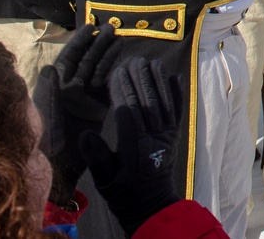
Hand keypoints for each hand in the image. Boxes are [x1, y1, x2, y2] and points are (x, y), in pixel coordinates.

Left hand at [33, 24, 119, 204]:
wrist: (58, 165)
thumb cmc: (47, 139)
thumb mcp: (44, 114)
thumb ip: (48, 91)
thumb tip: (50, 66)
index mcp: (56, 86)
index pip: (69, 57)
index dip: (80, 41)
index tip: (91, 26)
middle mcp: (70, 88)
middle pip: (86, 60)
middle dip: (99, 43)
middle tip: (113, 28)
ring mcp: (85, 98)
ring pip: (99, 70)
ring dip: (109, 54)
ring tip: (121, 39)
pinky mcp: (98, 109)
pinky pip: (108, 87)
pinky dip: (116, 73)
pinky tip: (125, 61)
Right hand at [80, 58, 183, 236]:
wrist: (152, 205)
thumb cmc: (123, 192)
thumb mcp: (104, 181)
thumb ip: (96, 158)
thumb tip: (85, 134)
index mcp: (136, 148)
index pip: (129, 112)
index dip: (123, 90)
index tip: (117, 71)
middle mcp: (155, 138)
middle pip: (148, 102)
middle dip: (140, 79)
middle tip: (133, 59)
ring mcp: (168, 136)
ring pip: (165, 103)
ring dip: (158, 80)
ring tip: (151, 61)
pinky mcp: (175, 135)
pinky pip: (178, 111)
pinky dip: (177, 93)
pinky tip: (175, 76)